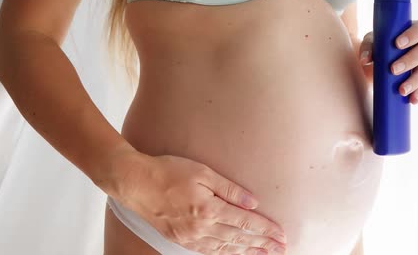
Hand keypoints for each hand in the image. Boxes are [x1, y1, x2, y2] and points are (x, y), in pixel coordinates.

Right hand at [112, 151, 287, 254]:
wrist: (135, 182)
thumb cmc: (169, 171)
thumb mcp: (202, 172)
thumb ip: (229, 189)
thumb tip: (253, 202)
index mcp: (209, 209)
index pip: (245, 222)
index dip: (266, 229)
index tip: (281, 235)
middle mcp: (201, 228)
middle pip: (239, 239)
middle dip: (262, 245)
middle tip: (281, 249)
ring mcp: (190, 237)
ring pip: (225, 249)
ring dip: (247, 252)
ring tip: (265, 254)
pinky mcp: (180, 240)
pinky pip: (208, 252)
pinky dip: (225, 254)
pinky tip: (235, 254)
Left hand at [358, 20, 417, 104]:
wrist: (381, 59)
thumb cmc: (380, 44)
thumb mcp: (372, 42)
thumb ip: (368, 48)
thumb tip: (364, 60)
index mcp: (416, 30)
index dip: (412, 35)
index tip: (397, 44)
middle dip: (409, 60)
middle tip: (393, 69)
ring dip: (414, 81)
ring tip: (401, 90)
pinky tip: (412, 100)